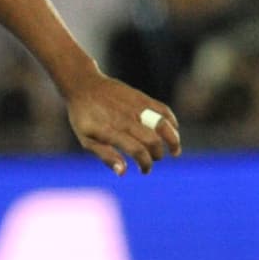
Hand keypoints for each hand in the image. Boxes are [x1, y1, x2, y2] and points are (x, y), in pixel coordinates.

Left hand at [64, 69, 181, 175]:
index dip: (145, 163)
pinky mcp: (142, 97)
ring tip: (175, 151)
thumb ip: (105, 156)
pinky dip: (172, 121)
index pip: (137, 151)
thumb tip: (123, 172)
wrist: (84, 86)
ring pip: (163, 124)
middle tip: (155, 160)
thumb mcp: (86, 140)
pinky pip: (163, 109)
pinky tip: (174, 130)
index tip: (145, 170)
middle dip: (157, 155)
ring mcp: (135, 107)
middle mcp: (126, 119)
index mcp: (111, 131)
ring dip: (173, 140)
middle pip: (152, 140)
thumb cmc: (83, 118)